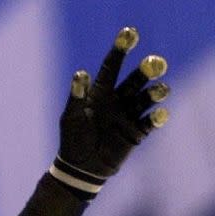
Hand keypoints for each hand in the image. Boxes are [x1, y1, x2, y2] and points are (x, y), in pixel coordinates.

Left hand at [50, 27, 169, 198]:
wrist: (80, 167)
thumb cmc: (72, 139)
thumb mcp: (70, 117)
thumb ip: (76, 96)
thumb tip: (80, 74)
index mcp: (100, 93)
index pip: (112, 67)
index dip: (120, 50)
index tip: (130, 34)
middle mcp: (117, 100)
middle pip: (136, 80)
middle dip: (146, 70)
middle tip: (154, 63)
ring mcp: (128, 115)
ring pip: (146, 98)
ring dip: (155, 91)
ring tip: (159, 89)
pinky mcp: (137, 132)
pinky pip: (150, 121)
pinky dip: (157, 117)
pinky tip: (158, 114)